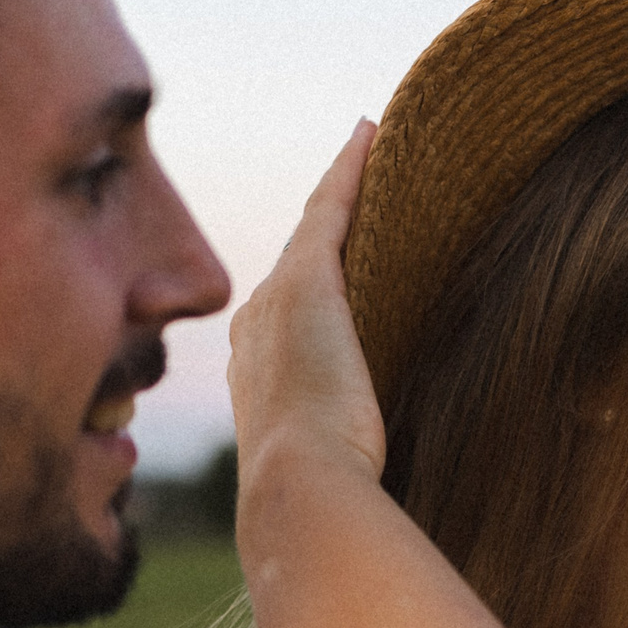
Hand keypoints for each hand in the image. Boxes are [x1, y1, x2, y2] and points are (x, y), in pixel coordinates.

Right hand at [226, 120, 384, 481]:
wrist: (297, 486)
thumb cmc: (320, 493)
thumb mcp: (324, 468)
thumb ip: (339, 455)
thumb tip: (369, 484)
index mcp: (254, 370)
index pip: (288, 310)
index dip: (313, 279)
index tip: (334, 265)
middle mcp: (253, 325)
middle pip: (301, 262)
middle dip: (325, 226)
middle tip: (361, 179)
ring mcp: (275, 299)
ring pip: (316, 229)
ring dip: (341, 189)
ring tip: (373, 150)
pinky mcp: (308, 282)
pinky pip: (332, 207)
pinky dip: (350, 170)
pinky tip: (373, 134)